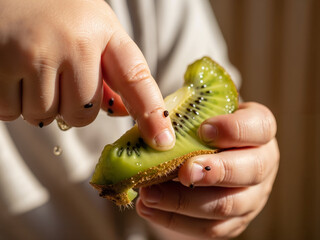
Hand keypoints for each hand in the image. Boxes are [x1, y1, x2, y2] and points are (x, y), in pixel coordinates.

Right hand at [0, 0, 174, 149]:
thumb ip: (109, 72)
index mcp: (103, 32)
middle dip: (72, 108)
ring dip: (40, 104)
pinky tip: (11, 72)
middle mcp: (73, 42)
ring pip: (46, 117)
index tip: (163, 142)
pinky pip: (12, 113)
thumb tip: (123, 112)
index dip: (152, 115)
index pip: (136, 80)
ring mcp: (34, 54)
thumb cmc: (55, 15)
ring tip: (32, 69)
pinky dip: (12, 102)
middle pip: (83, 115)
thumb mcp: (91, 32)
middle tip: (59, 77)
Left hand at [136, 102, 278, 238]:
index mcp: (259, 130)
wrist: (208, 151)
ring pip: (226, 206)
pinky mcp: (234, 220)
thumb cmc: (202, 126)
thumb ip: (189, 112)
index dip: (233, 130)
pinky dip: (174, 220)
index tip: (203, 130)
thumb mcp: (201, 111)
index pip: (259, 127)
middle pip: (251, 171)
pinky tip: (147, 208)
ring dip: (184, 201)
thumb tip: (156, 124)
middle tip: (183, 171)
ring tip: (149, 194)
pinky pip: (208, 228)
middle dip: (214, 172)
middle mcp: (263, 164)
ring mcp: (251, 196)